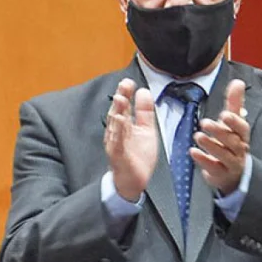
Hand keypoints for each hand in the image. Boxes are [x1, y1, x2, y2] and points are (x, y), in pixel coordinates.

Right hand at [104, 78, 157, 201]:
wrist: (133, 180)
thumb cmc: (138, 155)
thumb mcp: (146, 130)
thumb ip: (145, 112)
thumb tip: (144, 91)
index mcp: (125, 126)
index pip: (124, 107)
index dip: (125, 94)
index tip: (129, 81)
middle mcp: (118, 133)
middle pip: (117, 113)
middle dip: (120, 99)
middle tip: (124, 85)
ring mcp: (116, 145)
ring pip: (115, 127)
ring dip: (117, 112)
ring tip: (120, 99)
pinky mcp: (119, 157)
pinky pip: (117, 144)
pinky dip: (118, 133)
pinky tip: (121, 123)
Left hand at [191, 79, 249, 193]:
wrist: (234, 172)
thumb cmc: (232, 143)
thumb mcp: (234, 122)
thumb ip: (235, 102)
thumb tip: (238, 82)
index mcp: (242, 135)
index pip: (242, 128)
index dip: (234, 122)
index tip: (225, 114)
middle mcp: (239, 149)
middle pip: (232, 141)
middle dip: (220, 132)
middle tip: (205, 123)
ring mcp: (231, 163)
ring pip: (224, 155)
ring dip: (211, 145)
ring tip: (198, 136)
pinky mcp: (220, 173)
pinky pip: (213, 168)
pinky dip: (204, 160)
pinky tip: (193, 152)